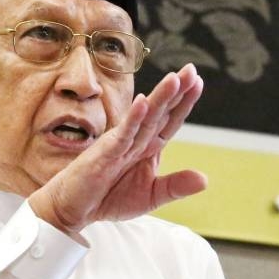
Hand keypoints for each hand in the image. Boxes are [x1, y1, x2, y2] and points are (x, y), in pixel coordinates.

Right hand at [28, 63, 207, 236]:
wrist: (73, 209)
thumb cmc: (108, 198)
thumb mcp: (150, 196)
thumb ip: (175, 186)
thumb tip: (205, 180)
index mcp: (147, 148)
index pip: (169, 121)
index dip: (184, 103)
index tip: (198, 82)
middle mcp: (134, 140)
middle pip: (159, 112)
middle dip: (176, 91)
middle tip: (191, 69)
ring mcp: (119, 144)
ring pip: (143, 118)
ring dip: (159, 98)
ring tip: (174, 79)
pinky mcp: (104, 153)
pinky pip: (122, 134)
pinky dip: (133, 119)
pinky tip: (143, 103)